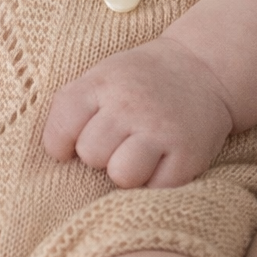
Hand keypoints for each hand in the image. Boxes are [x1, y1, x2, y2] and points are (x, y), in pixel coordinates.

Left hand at [42, 36, 232, 187]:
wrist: (202, 67)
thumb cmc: (139, 80)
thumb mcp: (101, 76)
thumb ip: (73, 107)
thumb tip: (55, 155)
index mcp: (101, 84)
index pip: (61, 129)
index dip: (61, 144)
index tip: (72, 144)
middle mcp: (130, 105)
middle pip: (91, 155)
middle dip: (101, 155)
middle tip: (119, 141)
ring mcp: (161, 129)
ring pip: (122, 175)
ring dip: (127, 172)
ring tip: (138, 155)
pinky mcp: (188, 154)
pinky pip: (157, 189)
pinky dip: (157, 182)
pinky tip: (162, 161)